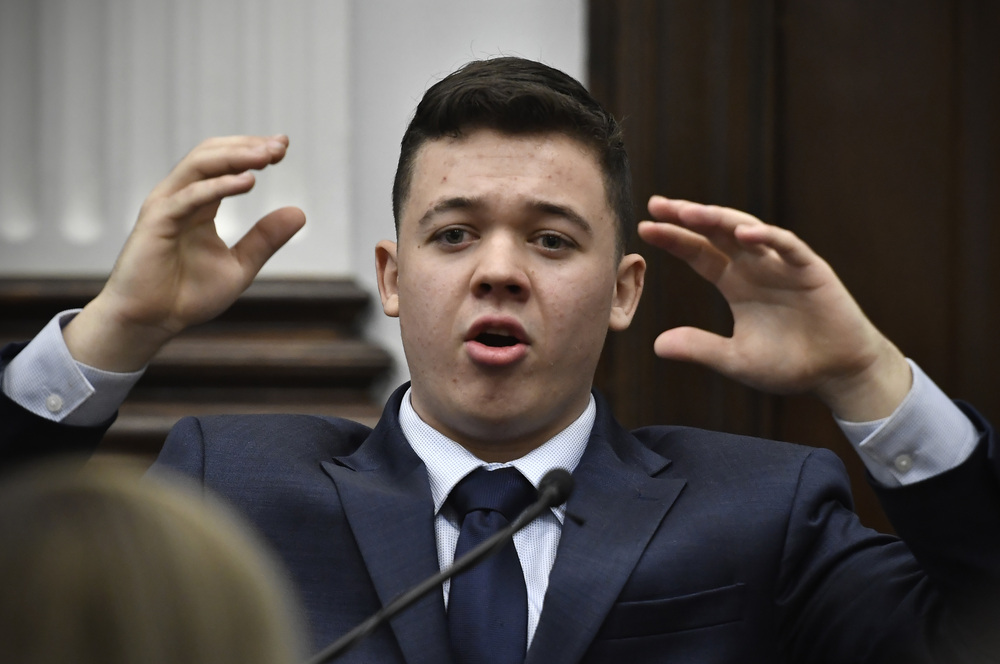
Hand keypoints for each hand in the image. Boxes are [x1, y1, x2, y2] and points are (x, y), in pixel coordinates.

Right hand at [64, 135, 305, 370]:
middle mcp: (181, 197)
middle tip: (281, 146)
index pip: (226, 164)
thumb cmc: (187, 295)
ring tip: (267, 156)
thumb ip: (265, 239)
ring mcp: (167, 206)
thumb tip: (300, 212)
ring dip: (235, 156)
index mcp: (200, 204)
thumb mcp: (239, 266)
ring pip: (200, 164)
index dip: (253, 151)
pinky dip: (219, 185)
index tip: (283, 146)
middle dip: (248, 146)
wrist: (152, 321)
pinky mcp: (157, 221)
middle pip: (213, 154)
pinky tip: (247, 182)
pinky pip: (190, 195)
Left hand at [638, 195, 910, 420]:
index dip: (674, 239)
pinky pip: (788, 248)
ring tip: (692, 211)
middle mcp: (756, 267)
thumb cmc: (789, 364)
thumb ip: (700, 349)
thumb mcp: (736, 360)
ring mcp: (783, 265)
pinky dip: (769, 238)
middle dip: (689, 216)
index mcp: (736, 283)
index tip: (644, 228)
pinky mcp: (811, 271)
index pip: (699, 252)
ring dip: (721, 220)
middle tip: (657, 203)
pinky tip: (745, 235)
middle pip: (716, 233)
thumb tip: (656, 345)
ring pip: (748, 231)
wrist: (837, 374)